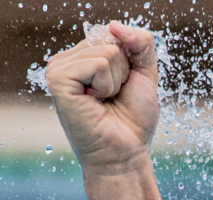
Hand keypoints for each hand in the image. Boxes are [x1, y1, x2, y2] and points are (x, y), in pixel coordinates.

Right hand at [45, 22, 158, 170]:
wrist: (125, 152)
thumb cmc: (133, 119)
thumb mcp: (145, 74)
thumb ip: (140, 44)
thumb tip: (115, 25)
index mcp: (83, 57)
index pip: (115, 34)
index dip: (131, 62)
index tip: (122, 88)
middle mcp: (68, 60)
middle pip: (111, 40)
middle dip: (124, 72)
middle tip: (113, 97)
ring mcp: (59, 68)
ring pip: (106, 51)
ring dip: (116, 80)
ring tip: (104, 100)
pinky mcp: (57, 79)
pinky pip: (97, 63)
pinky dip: (106, 85)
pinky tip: (95, 101)